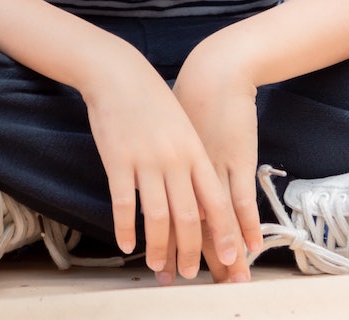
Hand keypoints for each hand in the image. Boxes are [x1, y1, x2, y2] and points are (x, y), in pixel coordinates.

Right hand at [78, 42, 244, 283]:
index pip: (216, 202)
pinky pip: (123, 203)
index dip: (225, 234)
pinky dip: (125, 228)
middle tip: (188, 274)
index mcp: (195, 153)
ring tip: (157, 267)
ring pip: (157, 216)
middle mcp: (175, 160)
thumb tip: (202, 202)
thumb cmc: (154, 102)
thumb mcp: (184, 130)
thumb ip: (193, 164)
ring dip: (158, 248)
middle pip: (189, 217)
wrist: (120, 74)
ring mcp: (146, 160)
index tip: (230, 259)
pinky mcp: (118, 160)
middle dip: (191, 251)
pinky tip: (126, 244)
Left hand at [175, 38, 263, 281]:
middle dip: (185, 256)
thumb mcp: (162, 129)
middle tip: (183, 283)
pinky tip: (247, 249)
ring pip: (214, 219)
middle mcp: (186, 171)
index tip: (161, 269)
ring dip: (220, 252)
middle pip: (185, 223)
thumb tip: (145, 177)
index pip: (161, 214)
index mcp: (166, 165)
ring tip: (227, 279)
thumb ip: (156, 156)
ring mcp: (213, 167)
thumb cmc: (187, 98)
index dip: (163, 243)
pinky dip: (244, 227)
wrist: (214, 71)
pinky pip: (240, 201)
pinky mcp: (237, 158)